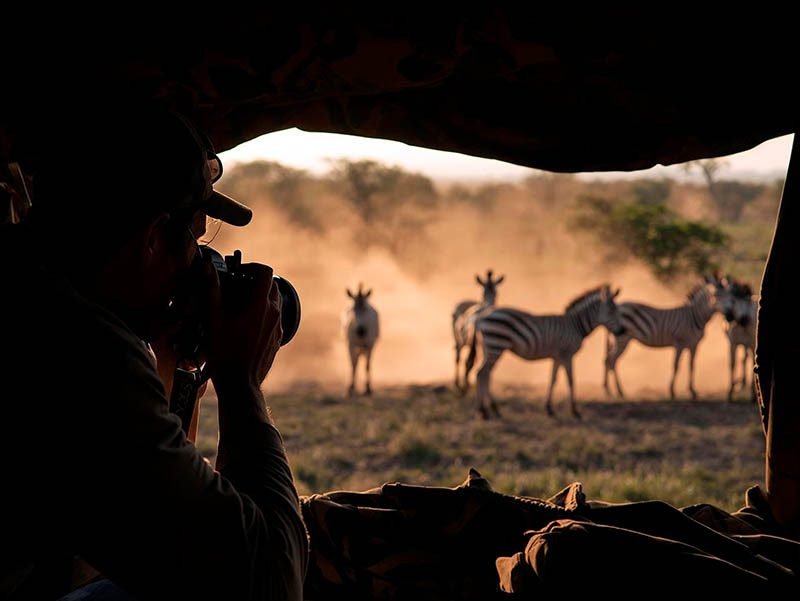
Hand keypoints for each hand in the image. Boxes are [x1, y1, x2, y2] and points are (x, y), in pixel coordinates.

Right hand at [204, 260, 283, 391]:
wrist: (240, 384)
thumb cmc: (225, 354)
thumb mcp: (214, 320)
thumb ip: (213, 290)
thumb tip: (207, 268)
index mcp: (260, 306)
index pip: (266, 272)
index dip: (253, 266)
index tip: (241, 271)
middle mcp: (274, 314)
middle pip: (272, 285)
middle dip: (257, 282)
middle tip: (238, 286)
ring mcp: (278, 327)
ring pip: (275, 302)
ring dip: (262, 297)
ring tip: (241, 304)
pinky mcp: (278, 338)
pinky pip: (275, 318)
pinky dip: (264, 312)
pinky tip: (247, 322)